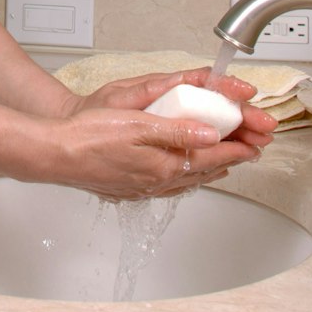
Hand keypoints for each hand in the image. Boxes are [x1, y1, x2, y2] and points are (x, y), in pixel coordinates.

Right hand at [49, 67, 277, 199]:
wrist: (55, 154)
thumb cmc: (89, 137)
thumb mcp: (137, 124)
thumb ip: (176, 130)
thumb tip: (210, 133)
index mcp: (162, 164)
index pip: (210, 156)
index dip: (236, 147)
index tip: (255, 143)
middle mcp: (156, 181)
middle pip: (203, 171)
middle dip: (230, 159)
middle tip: (250, 151)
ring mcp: (143, 187)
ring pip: (187, 180)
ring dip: (210, 169)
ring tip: (225, 163)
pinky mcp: (129, 187)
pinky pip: (169, 184)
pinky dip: (185, 175)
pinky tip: (181, 172)